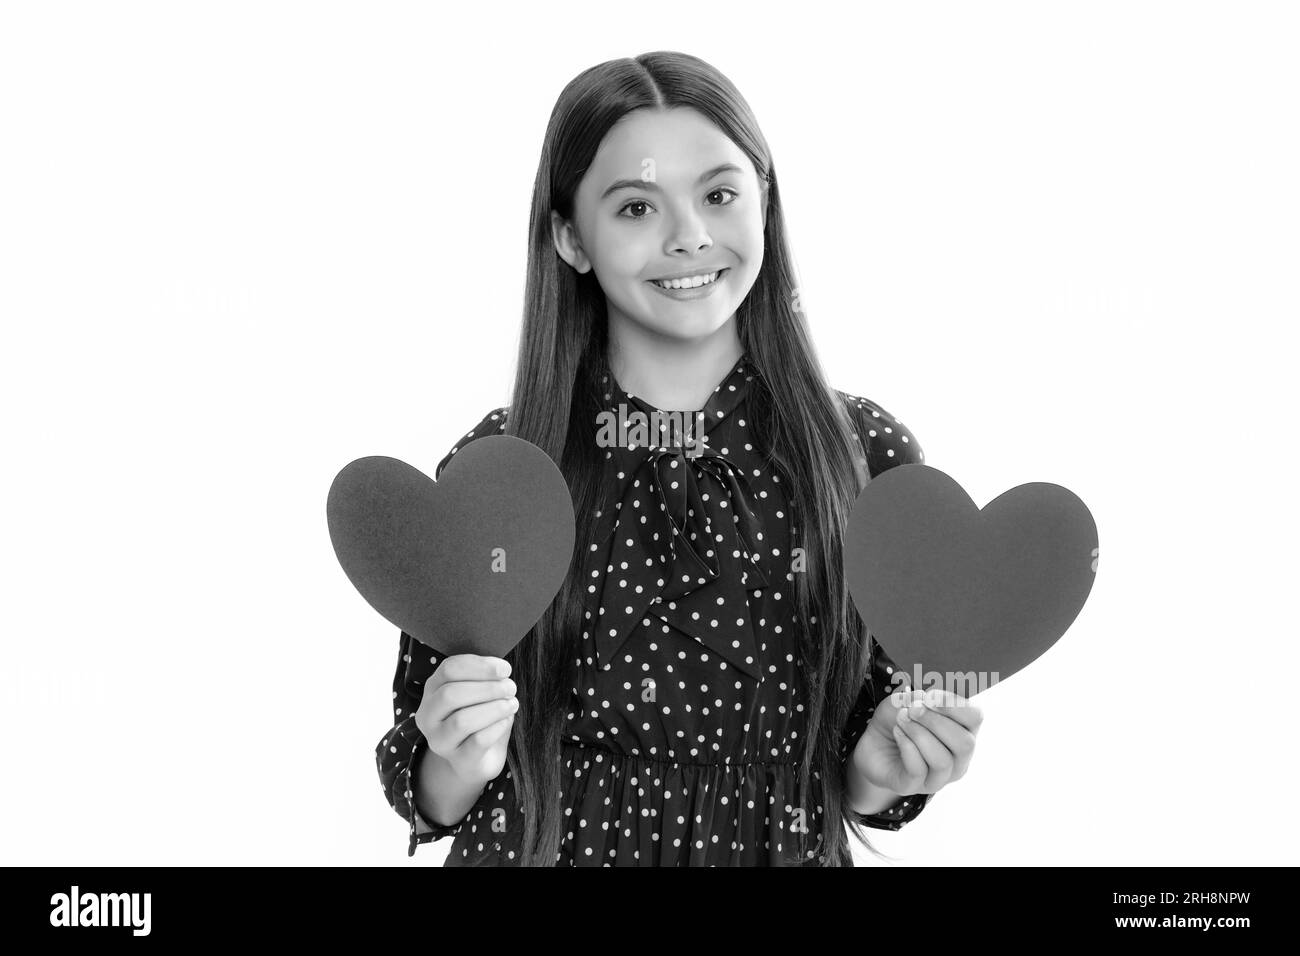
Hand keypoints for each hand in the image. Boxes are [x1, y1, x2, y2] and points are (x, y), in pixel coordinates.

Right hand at [414, 654, 517, 786]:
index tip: (505, 669)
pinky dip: (497, 727)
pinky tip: (506, 720)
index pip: (448, 669)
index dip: (479, 666)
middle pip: (451, 694)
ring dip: (494, 708)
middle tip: (511, 687)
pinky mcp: (458, 760)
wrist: (475, 759)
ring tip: (512, 704)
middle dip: (487, 688)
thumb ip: (483, 679)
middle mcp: (428, 716)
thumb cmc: (479, 718)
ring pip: (462, 720)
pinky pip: (478, 741)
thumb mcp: (477, 693)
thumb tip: (502, 670)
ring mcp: (440, 741)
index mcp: (432, 690)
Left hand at [852, 685, 982, 799]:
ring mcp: (938, 778)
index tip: (930, 695)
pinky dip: (906, 746)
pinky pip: (918, 770)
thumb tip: (925, 699)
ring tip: (902, 719)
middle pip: (964, 744)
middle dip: (936, 722)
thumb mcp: (904, 700)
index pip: (975, 718)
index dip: (954, 705)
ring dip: (919, 734)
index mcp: (963, 732)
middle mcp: (958, 759)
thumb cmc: (896, 720)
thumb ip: (917, 697)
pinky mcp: (913, 787)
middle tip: (913, 708)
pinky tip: (897, 733)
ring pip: (942, 760)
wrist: (872, 743)